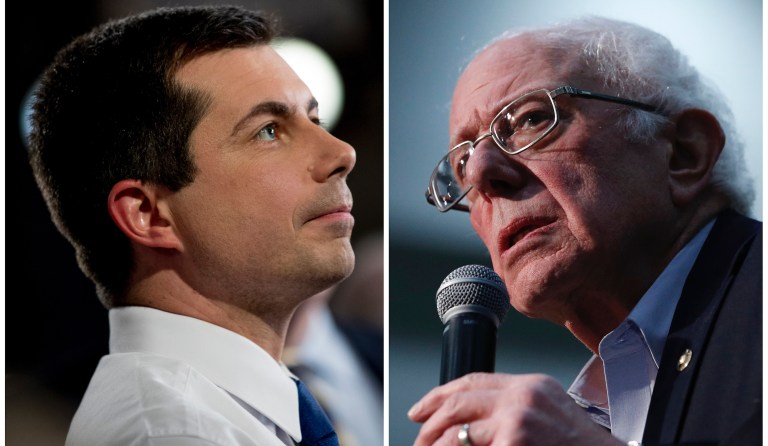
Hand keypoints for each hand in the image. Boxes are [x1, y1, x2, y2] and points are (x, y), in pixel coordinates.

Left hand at [408, 372, 621, 445]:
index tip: (420, 410)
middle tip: (418, 441)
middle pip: (459, 402)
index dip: (440, 395)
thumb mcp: (550, 414)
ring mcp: (518, 421)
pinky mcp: (514, 443)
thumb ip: (514, 409)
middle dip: (431, 424)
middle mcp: (522, 397)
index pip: (473, 380)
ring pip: (459, 433)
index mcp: (530, 385)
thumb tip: (469, 424)